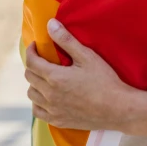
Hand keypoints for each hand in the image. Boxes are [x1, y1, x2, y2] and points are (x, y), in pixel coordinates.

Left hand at [25, 19, 146, 145]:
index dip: (31, 51)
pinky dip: (38, 102)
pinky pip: (38, 111)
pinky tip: (48, 96)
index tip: (36, 46)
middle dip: (33, 65)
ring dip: (35, 83)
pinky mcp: (58, 121)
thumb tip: (50, 24)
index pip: (31, 62)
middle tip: (43, 59)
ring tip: (46, 77)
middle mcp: (49, 95)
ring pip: (31, 95)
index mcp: (54, 77)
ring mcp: (53, 110)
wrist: (117, 108)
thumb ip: (66, 40)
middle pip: (30, 77)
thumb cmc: (104, 80)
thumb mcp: (86, 56)